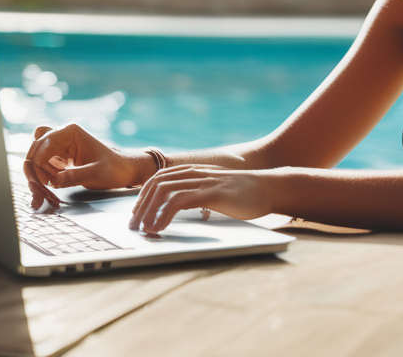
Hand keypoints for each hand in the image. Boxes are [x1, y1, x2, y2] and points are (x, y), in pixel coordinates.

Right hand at [23, 124, 143, 209]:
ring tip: (40, 197)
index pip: (43, 144)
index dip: (40, 164)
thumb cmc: (113, 168)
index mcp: (70, 132)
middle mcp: (60, 135)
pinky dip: (38, 181)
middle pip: (34, 150)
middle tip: (39, 192)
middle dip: (34, 172)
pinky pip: (40, 168)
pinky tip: (41, 196)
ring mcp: (57, 147)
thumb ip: (76, 176)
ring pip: (34, 159)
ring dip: (34, 177)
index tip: (45, 183)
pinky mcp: (56, 159)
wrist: (122, 171)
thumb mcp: (96, 173)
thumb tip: (53, 181)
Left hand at [128, 165, 274, 233]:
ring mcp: (203, 182)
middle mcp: (195, 173)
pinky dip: (164, 214)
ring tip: (143, 230)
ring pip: (164, 191)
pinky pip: (179, 201)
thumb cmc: (244, 194)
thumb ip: (198, 196)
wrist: (270, 188)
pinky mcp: (212, 193)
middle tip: (133, 226)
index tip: (136, 213)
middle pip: (157, 184)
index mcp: (194, 172)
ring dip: (148, 211)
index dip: (143, 195)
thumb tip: (178, 210)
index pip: (159, 178)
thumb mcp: (215, 191)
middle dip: (140, 205)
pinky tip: (159, 228)